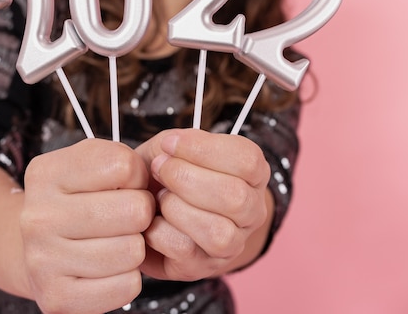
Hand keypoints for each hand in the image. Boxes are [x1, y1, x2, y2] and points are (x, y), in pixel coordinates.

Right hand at [20, 138, 154, 313]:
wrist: (40, 248)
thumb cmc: (78, 199)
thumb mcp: (93, 163)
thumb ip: (122, 158)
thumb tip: (149, 183)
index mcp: (47, 174)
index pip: (124, 166)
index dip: (137, 175)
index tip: (124, 184)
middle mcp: (39, 217)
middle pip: (135, 210)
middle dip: (141, 212)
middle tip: (126, 216)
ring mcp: (43, 260)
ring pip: (133, 250)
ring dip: (135, 246)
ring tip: (116, 240)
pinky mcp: (57, 298)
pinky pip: (127, 286)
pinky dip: (128, 277)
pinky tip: (110, 267)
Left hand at [136, 129, 271, 280]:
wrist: (158, 211)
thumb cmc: (172, 173)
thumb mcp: (178, 147)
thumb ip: (180, 142)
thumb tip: (172, 146)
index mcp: (254, 174)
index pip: (247, 160)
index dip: (204, 149)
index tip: (169, 143)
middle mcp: (253, 211)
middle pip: (236, 197)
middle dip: (187, 178)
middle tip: (159, 168)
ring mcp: (233, 244)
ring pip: (218, 232)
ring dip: (177, 208)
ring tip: (159, 196)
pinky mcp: (204, 266)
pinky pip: (186, 252)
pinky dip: (160, 232)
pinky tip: (153, 219)